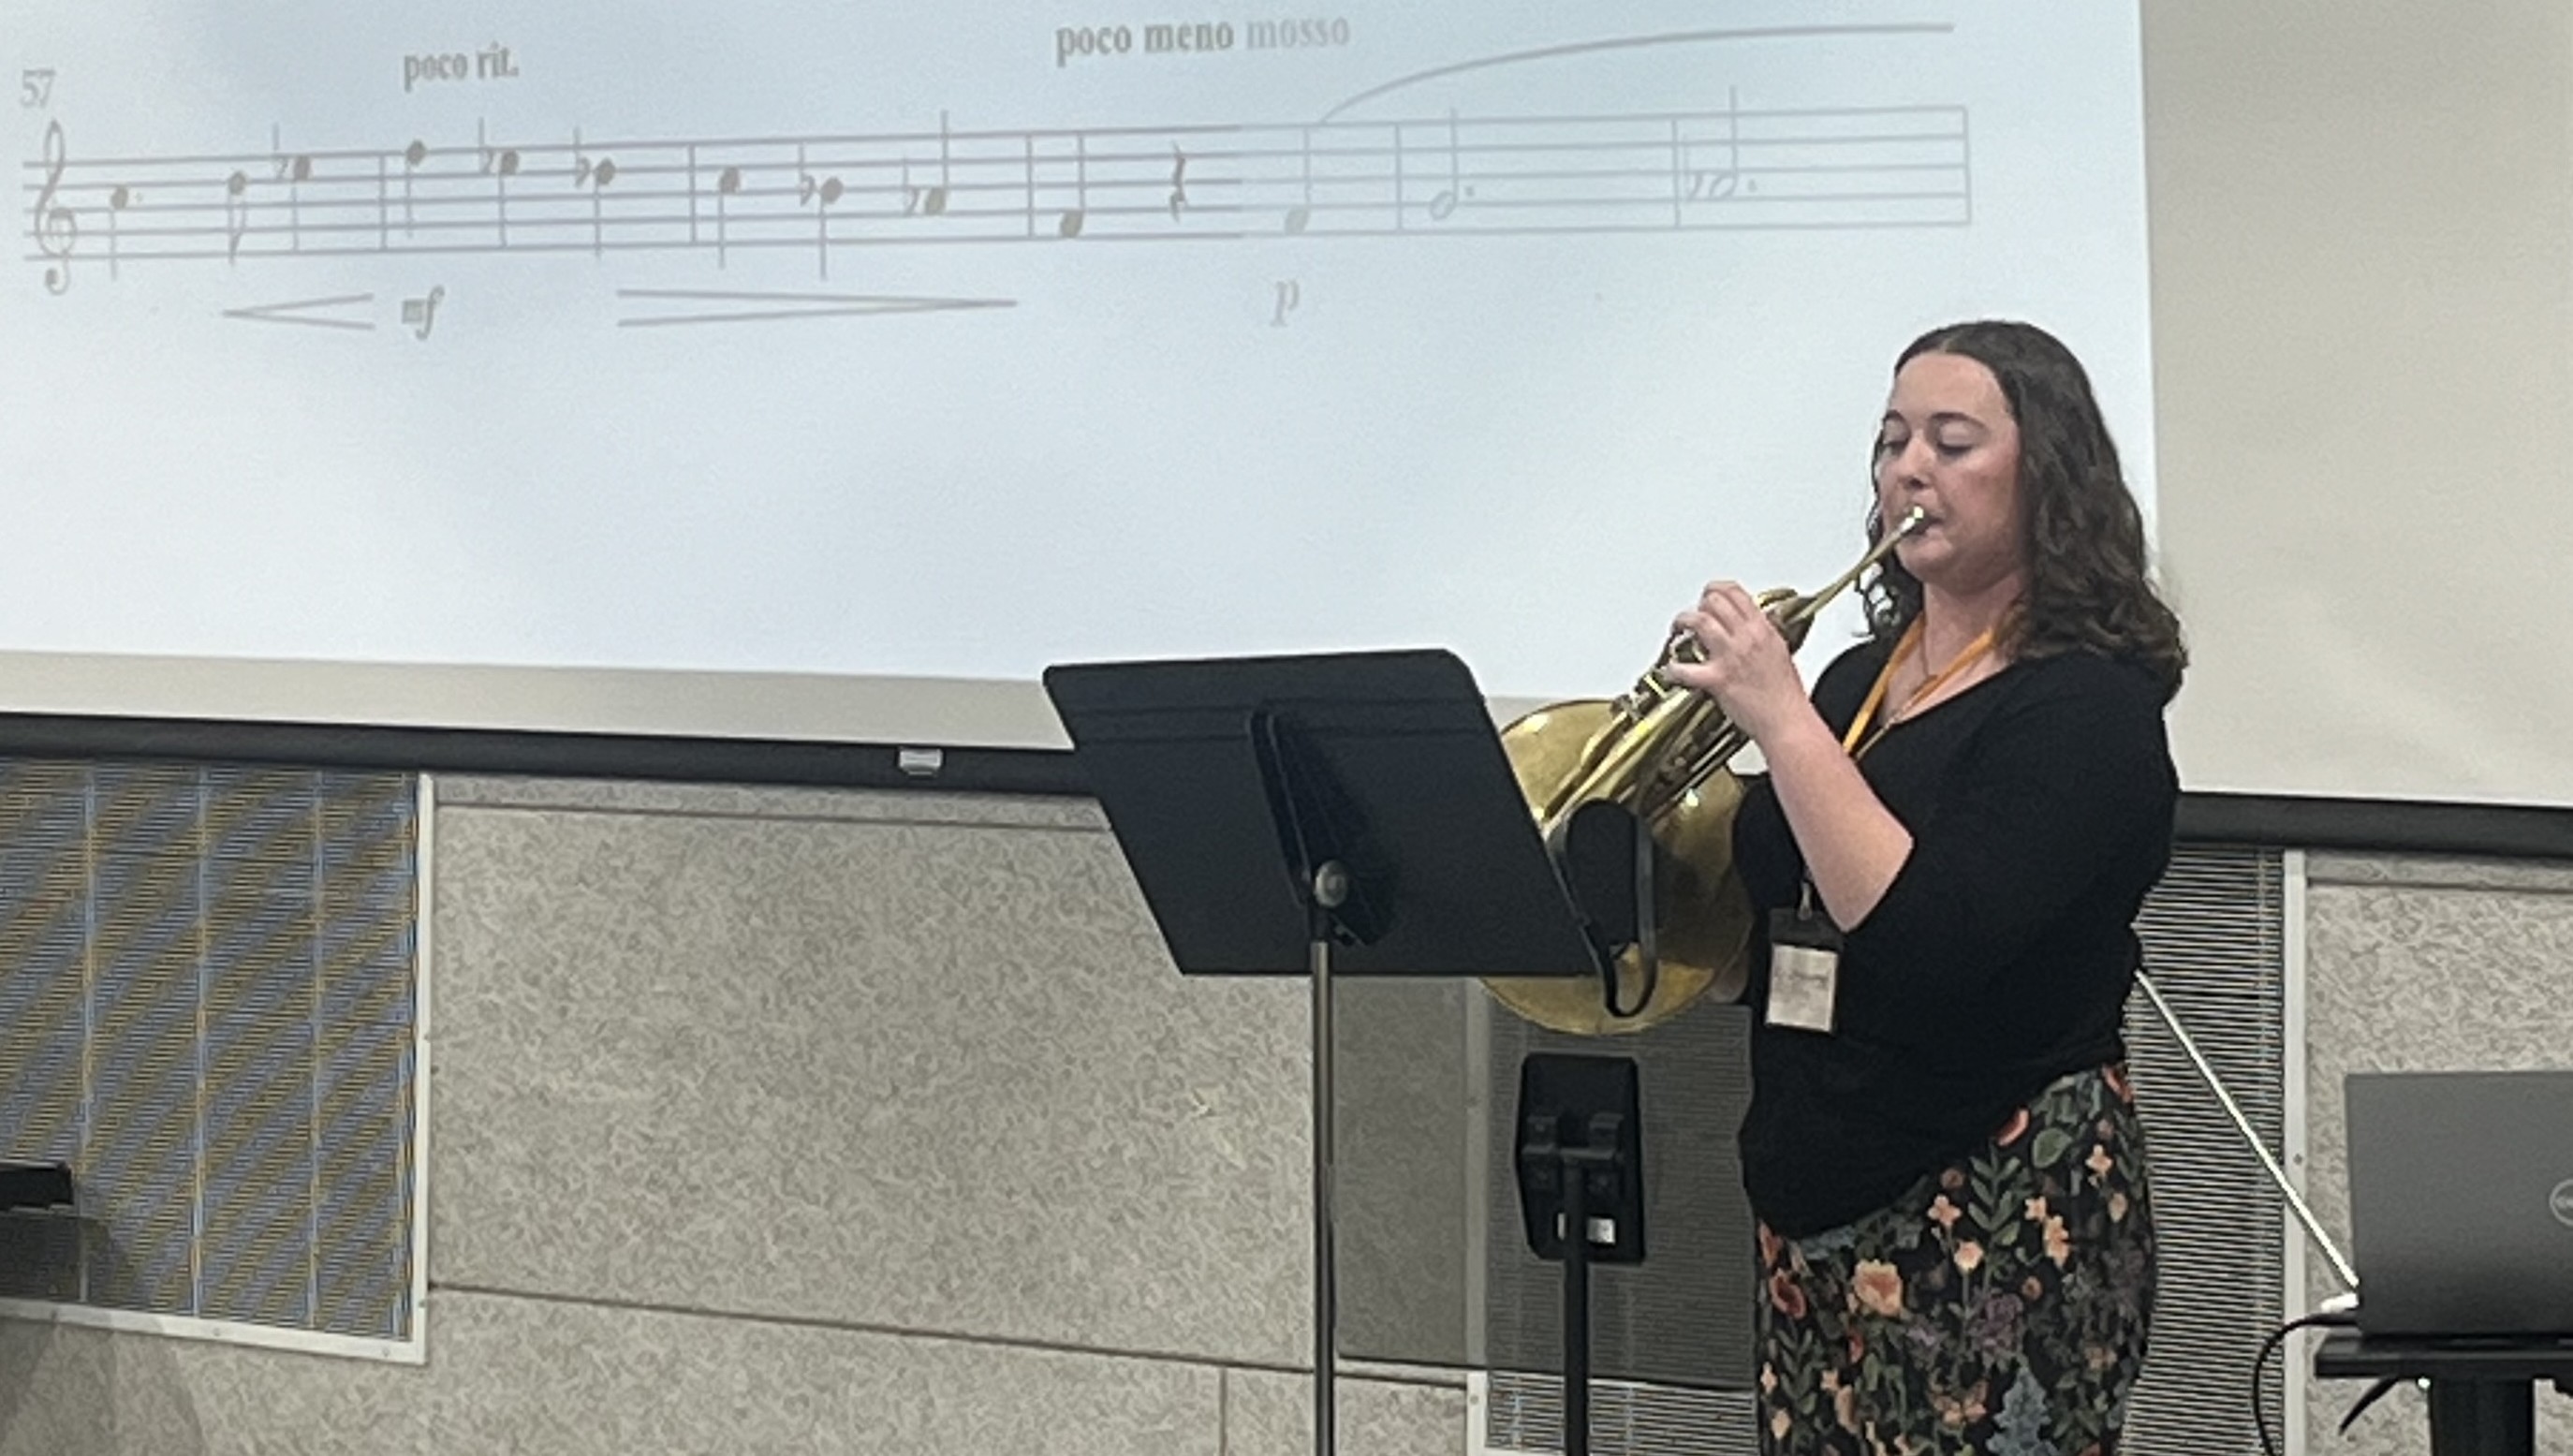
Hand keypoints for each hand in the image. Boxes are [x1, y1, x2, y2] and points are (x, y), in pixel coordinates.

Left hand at [1663, 582, 1808, 744]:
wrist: (1787, 722)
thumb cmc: (1785, 695)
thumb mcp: (1780, 651)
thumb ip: (1765, 633)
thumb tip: (1757, 621)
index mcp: (1763, 629)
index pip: (1736, 592)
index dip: (1717, 589)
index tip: (1709, 595)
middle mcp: (1746, 638)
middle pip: (1714, 601)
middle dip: (1699, 604)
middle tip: (1694, 615)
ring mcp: (1731, 657)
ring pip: (1699, 622)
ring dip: (1683, 622)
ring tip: (1678, 629)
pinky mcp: (1717, 680)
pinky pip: (1686, 669)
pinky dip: (1674, 669)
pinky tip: (1672, 669)